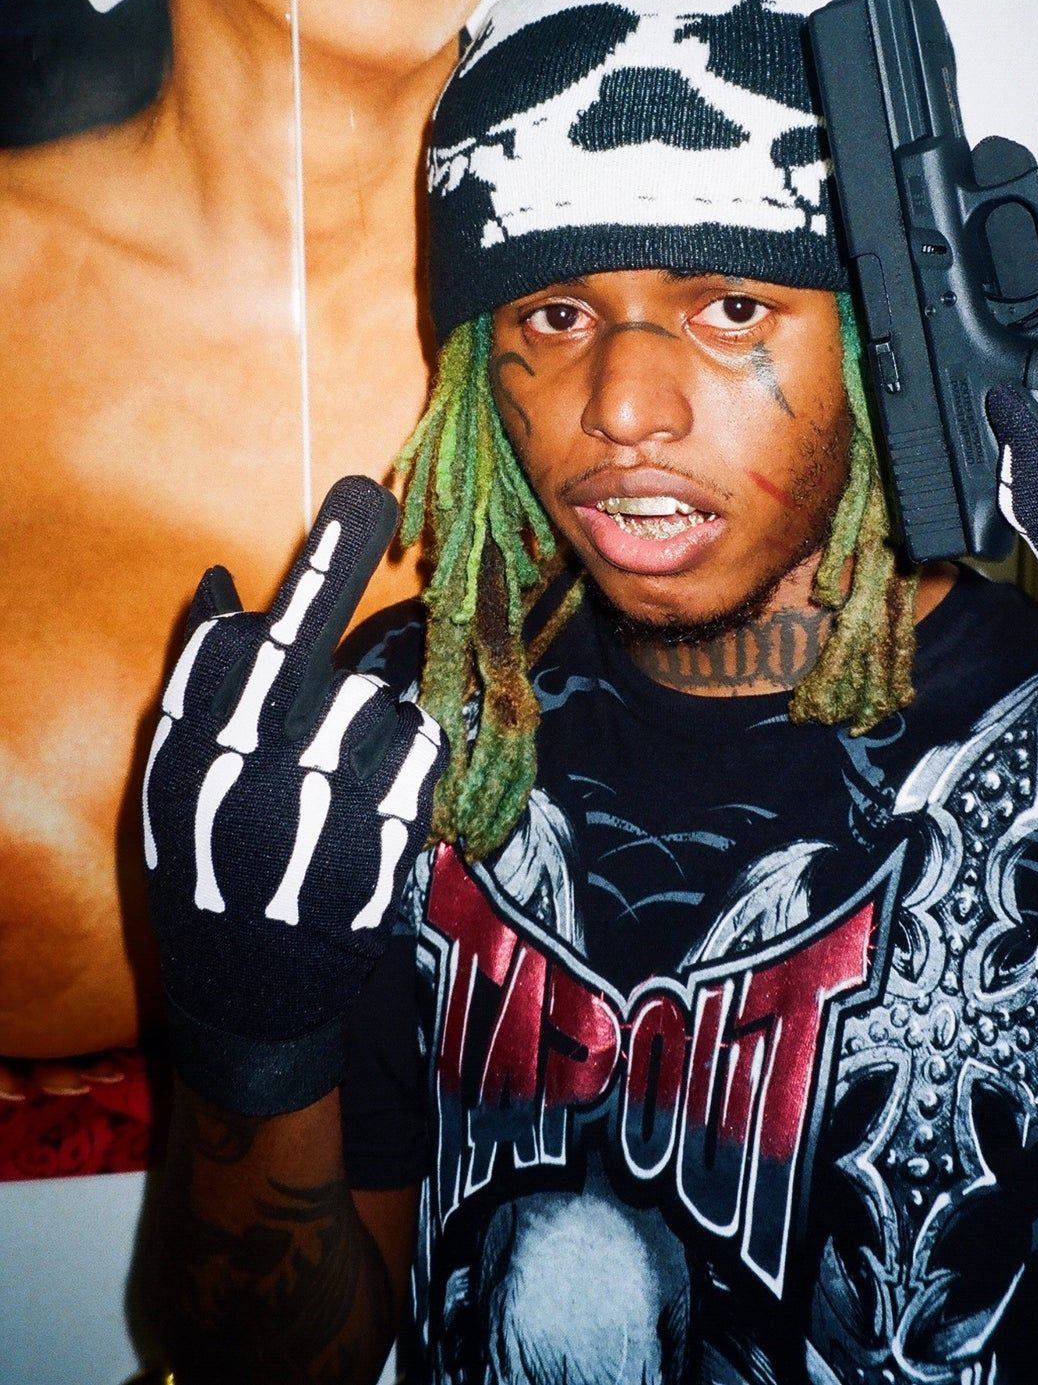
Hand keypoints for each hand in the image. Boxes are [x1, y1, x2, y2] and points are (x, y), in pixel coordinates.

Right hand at [142, 475, 443, 1115]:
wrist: (250, 991)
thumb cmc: (207, 863)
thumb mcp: (175, 779)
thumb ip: (199, 681)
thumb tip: (224, 582)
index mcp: (193, 751)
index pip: (239, 638)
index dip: (300, 572)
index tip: (350, 495)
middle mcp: (249, 773)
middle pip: (302, 644)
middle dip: (337, 559)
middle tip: (368, 491)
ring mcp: (318, 808)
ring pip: (372, 706)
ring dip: (368, 720)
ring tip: (333, 778)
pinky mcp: (377, 841)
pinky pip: (416, 757)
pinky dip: (408, 761)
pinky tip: (374, 798)